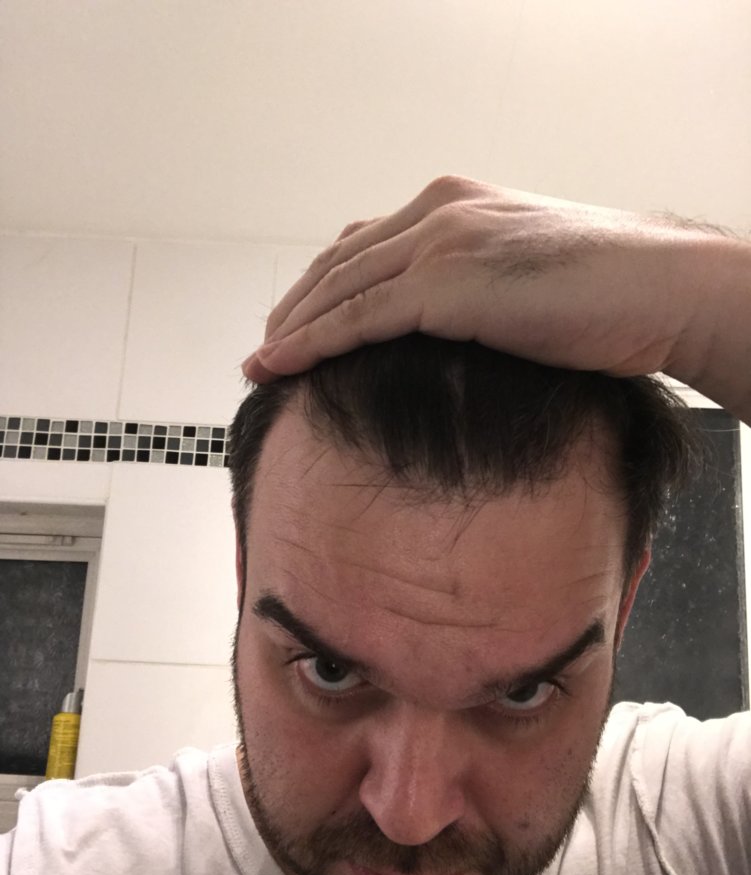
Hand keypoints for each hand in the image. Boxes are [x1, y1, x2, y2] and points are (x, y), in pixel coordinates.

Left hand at [243, 175, 749, 421]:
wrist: (660, 287)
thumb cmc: (607, 290)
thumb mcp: (521, 275)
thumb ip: (471, 283)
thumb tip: (443, 323)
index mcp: (452, 204)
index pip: (363, 246)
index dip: (319, 288)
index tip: (292, 323)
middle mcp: (436, 214)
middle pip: (337, 265)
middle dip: (294, 309)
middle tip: (263, 349)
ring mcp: (440, 245)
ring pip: (338, 290)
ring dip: (290, 329)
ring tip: (258, 364)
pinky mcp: (448, 285)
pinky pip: (359, 320)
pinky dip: (312, 344)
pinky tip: (278, 365)